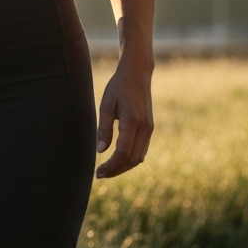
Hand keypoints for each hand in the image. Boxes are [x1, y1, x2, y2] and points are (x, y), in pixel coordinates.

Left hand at [95, 55, 153, 178]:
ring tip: (108, 170)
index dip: (111, 166)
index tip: (98, 173)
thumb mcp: (106, 104)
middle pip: (132, 159)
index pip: (123, 152)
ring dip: (124, 167)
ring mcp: (149, 128)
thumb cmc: (119, 86)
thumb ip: (104, 128)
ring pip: (139, 157)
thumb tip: (101, 151)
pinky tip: (118, 159)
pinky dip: (130, 159)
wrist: (137, 73)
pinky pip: (142, 149)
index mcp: (132, 120)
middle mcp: (145, 127)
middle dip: (116, 170)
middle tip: (100, 175)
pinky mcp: (149, 128)